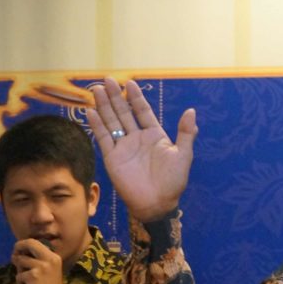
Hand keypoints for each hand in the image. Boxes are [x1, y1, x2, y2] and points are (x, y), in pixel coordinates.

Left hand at [11, 239, 63, 283]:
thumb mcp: (49, 269)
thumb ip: (38, 260)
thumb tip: (20, 252)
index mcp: (53, 256)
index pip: (35, 242)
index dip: (23, 244)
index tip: (18, 250)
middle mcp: (49, 259)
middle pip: (29, 244)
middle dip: (17, 248)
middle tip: (14, 256)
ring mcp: (42, 267)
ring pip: (20, 260)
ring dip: (19, 270)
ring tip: (24, 279)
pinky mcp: (33, 276)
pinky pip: (19, 275)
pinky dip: (19, 282)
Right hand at [87, 77, 197, 221]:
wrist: (157, 203)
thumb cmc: (173, 181)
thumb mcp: (183, 155)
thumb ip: (186, 133)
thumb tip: (191, 111)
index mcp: (154, 135)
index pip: (143, 111)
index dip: (136, 98)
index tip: (130, 83)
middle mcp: (137, 138)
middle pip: (124, 113)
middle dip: (116, 97)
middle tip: (107, 80)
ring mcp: (123, 147)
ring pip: (112, 122)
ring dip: (104, 106)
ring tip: (96, 90)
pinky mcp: (112, 158)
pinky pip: (103, 138)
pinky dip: (97, 125)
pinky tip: (91, 111)